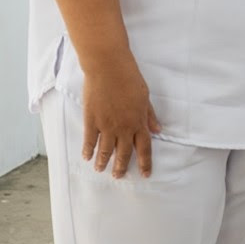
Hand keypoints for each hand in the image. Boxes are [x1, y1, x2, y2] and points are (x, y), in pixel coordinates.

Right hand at [81, 51, 160, 177]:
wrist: (108, 67)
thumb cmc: (129, 78)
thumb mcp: (145, 96)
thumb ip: (149, 115)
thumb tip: (157, 130)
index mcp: (139, 122)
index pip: (144, 148)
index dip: (145, 163)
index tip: (145, 174)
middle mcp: (124, 128)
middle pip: (124, 153)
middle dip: (121, 167)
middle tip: (118, 176)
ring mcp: (107, 125)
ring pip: (106, 150)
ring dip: (103, 162)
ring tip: (100, 170)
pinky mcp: (92, 120)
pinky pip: (90, 140)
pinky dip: (88, 150)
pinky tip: (87, 157)